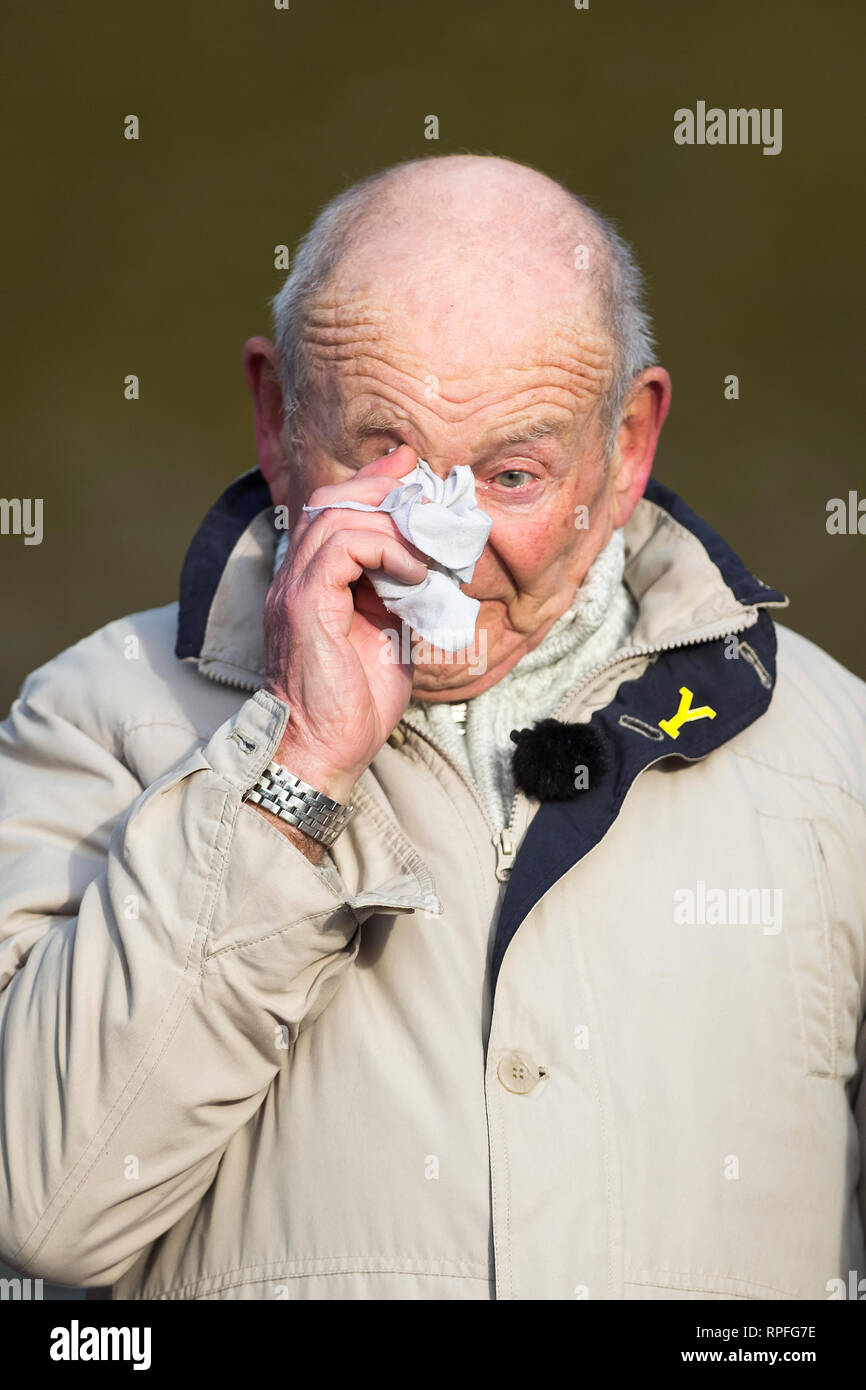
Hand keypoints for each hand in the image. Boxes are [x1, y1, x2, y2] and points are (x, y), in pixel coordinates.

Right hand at [263, 445, 426, 804]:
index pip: (332, 508)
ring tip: (426, 554)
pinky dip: (386, 549)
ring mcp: (295, 587)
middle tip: (428, 501)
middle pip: (332, 500)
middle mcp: (296, 576)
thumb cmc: (356, 703)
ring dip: (393, 525)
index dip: (373, 483)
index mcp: (312, 581)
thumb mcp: (390, 633)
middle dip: (384, 490)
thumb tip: (432, 560)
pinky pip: (343, 546)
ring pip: (338, 516)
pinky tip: (414, 575)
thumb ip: (401, 592)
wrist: (323, 749)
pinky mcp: (305, 603)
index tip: (413, 473)